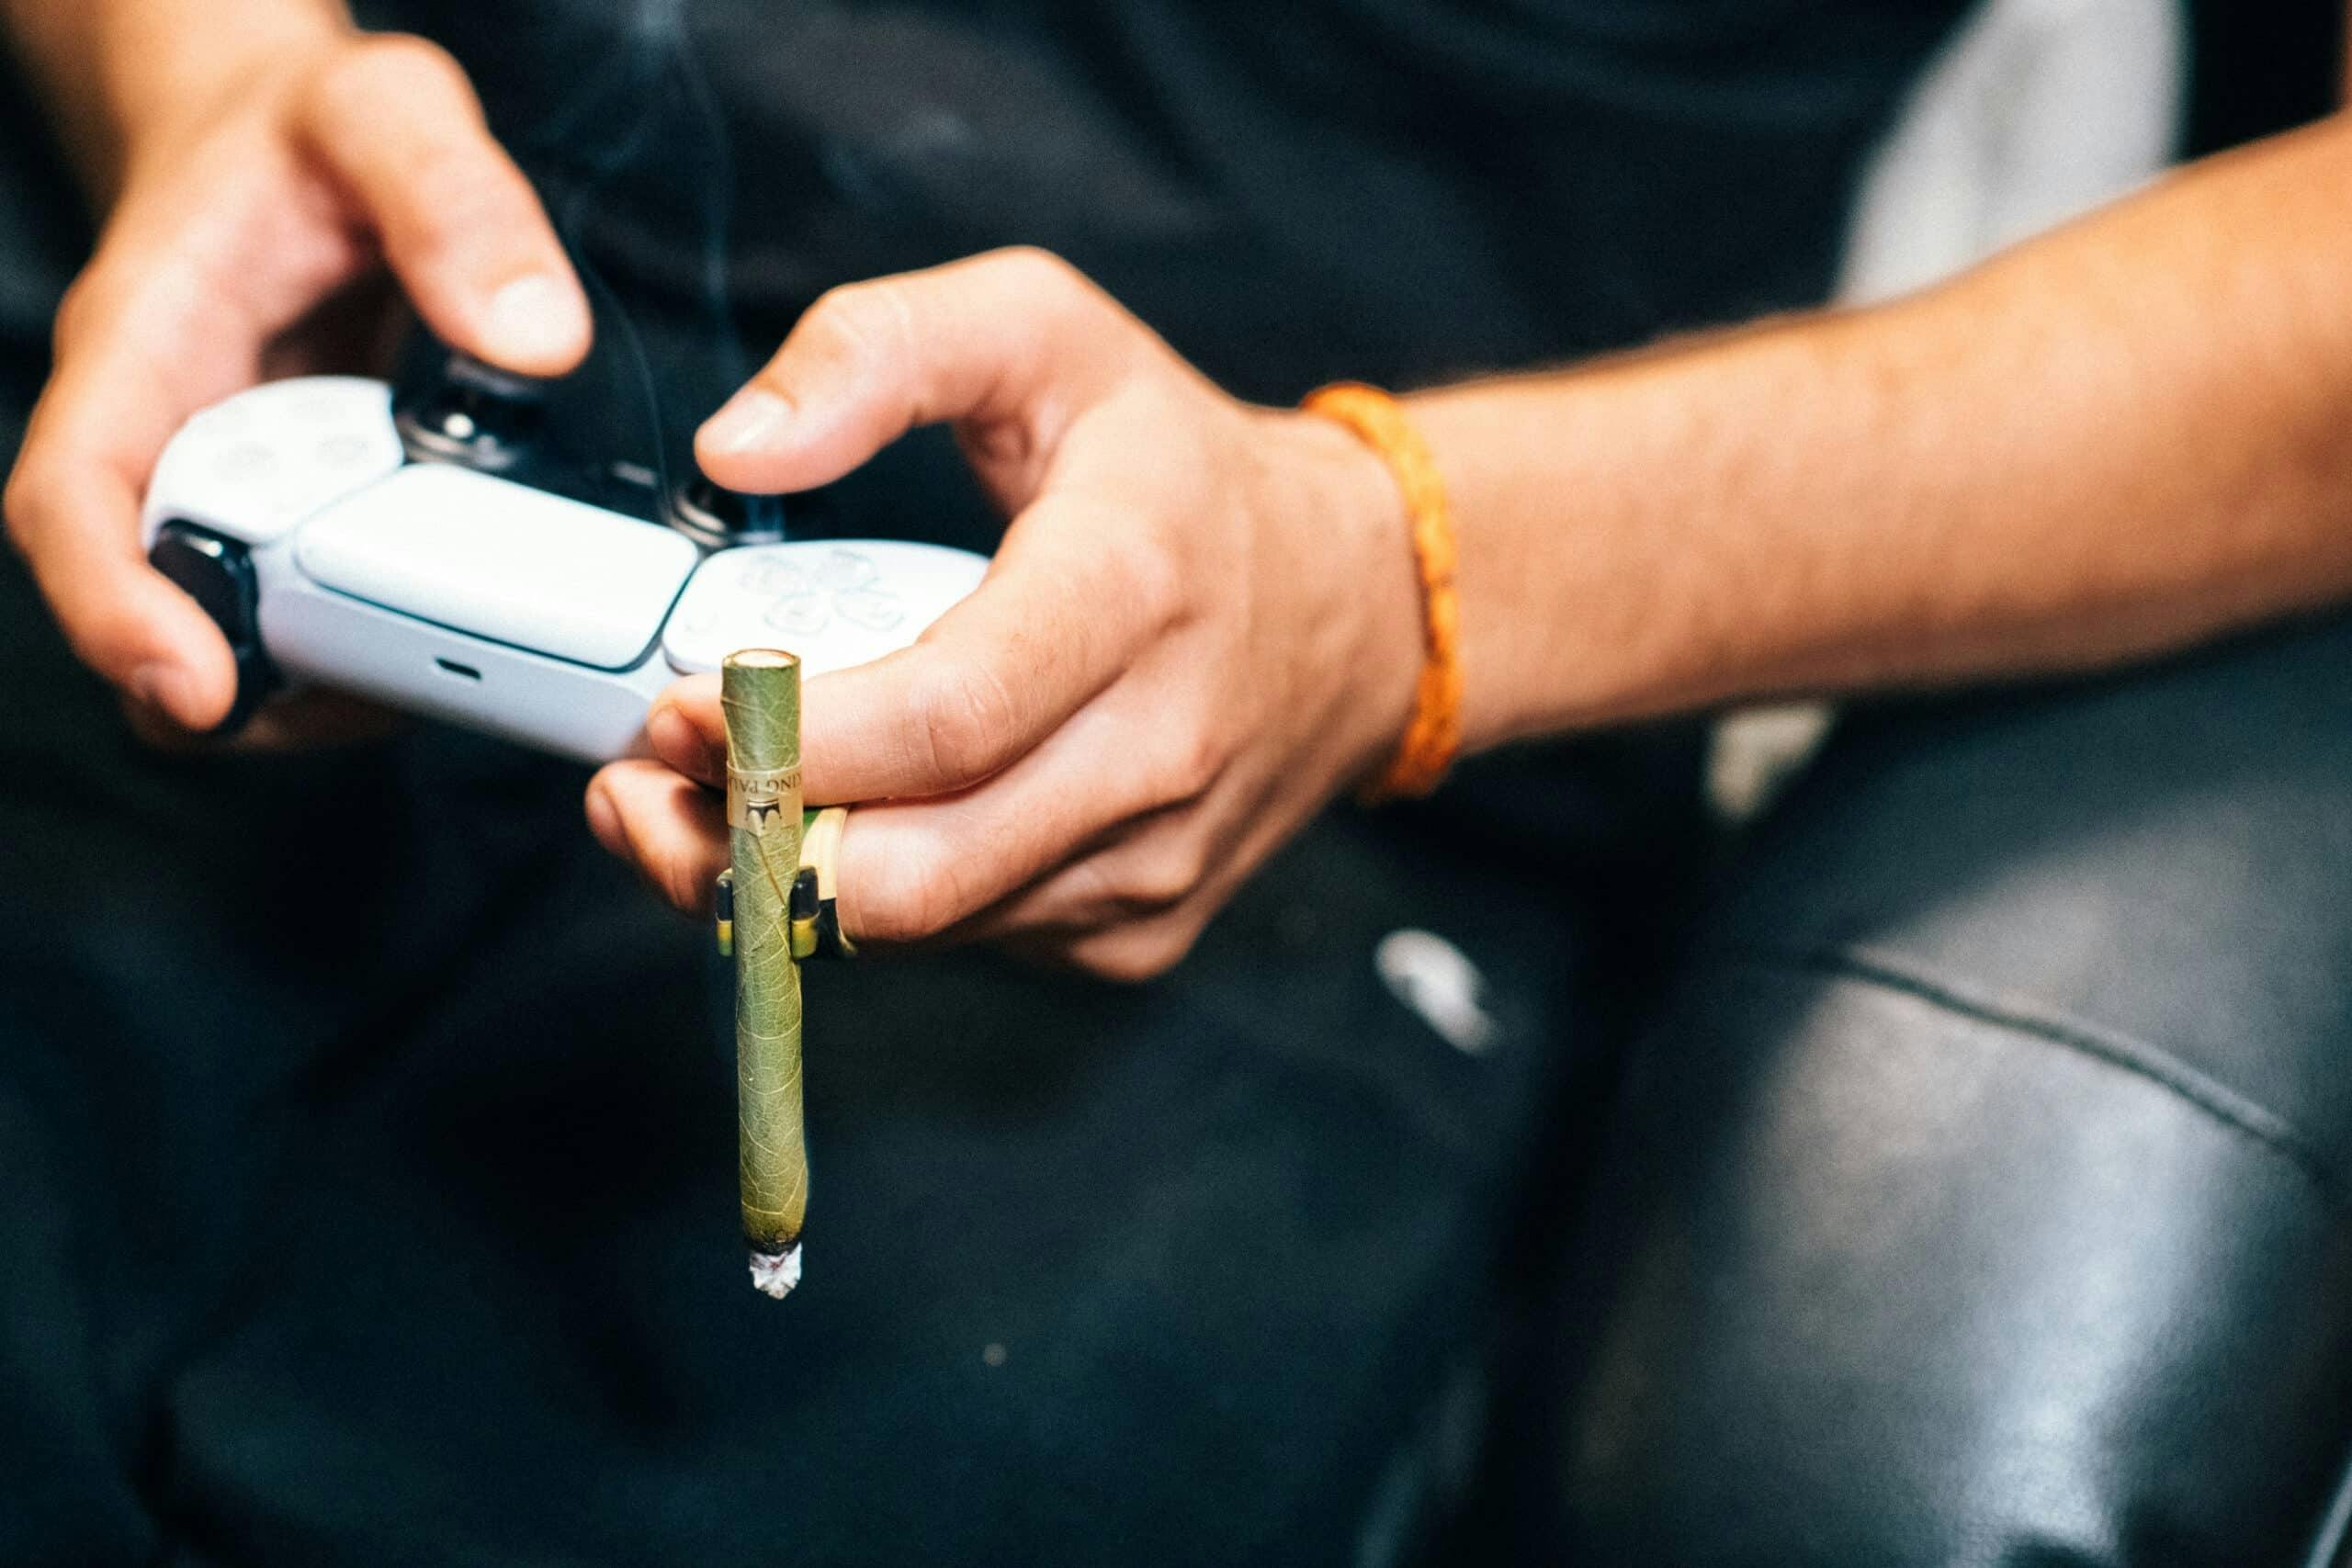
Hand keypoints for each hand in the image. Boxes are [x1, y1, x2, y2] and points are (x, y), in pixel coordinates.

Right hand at [3, 30, 590, 743]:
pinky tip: (478, 626)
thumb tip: (535, 341)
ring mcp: (236, 496)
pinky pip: (319, 621)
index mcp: (142, 350)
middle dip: (260, 682)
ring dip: (335, 682)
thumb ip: (455, 200)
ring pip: (241, 643)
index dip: (117, 610)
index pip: (76, 499)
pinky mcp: (306, 523)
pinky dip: (386, 648)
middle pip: (159, 611)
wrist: (301, 143)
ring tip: (455, 662)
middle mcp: (169, 443)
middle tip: (399, 684)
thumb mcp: (389, 115)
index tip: (196, 688)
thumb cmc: (315, 133)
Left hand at [587, 248, 1421, 979]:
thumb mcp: (1041, 330)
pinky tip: (837, 820)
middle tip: (648, 778)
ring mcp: (1156, 861)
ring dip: (778, 882)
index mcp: (1135, 588)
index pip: (948, 719)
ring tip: (709, 792)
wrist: (1353, 607)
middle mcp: (1161, 749)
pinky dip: (869, 900)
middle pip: (917, 870)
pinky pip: (965, 942)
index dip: (786, 740)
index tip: (675, 709)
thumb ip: (878, 347)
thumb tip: (733, 451)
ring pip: (924, 928)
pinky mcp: (1139, 932)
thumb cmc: (1173, 466)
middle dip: (743, 846)